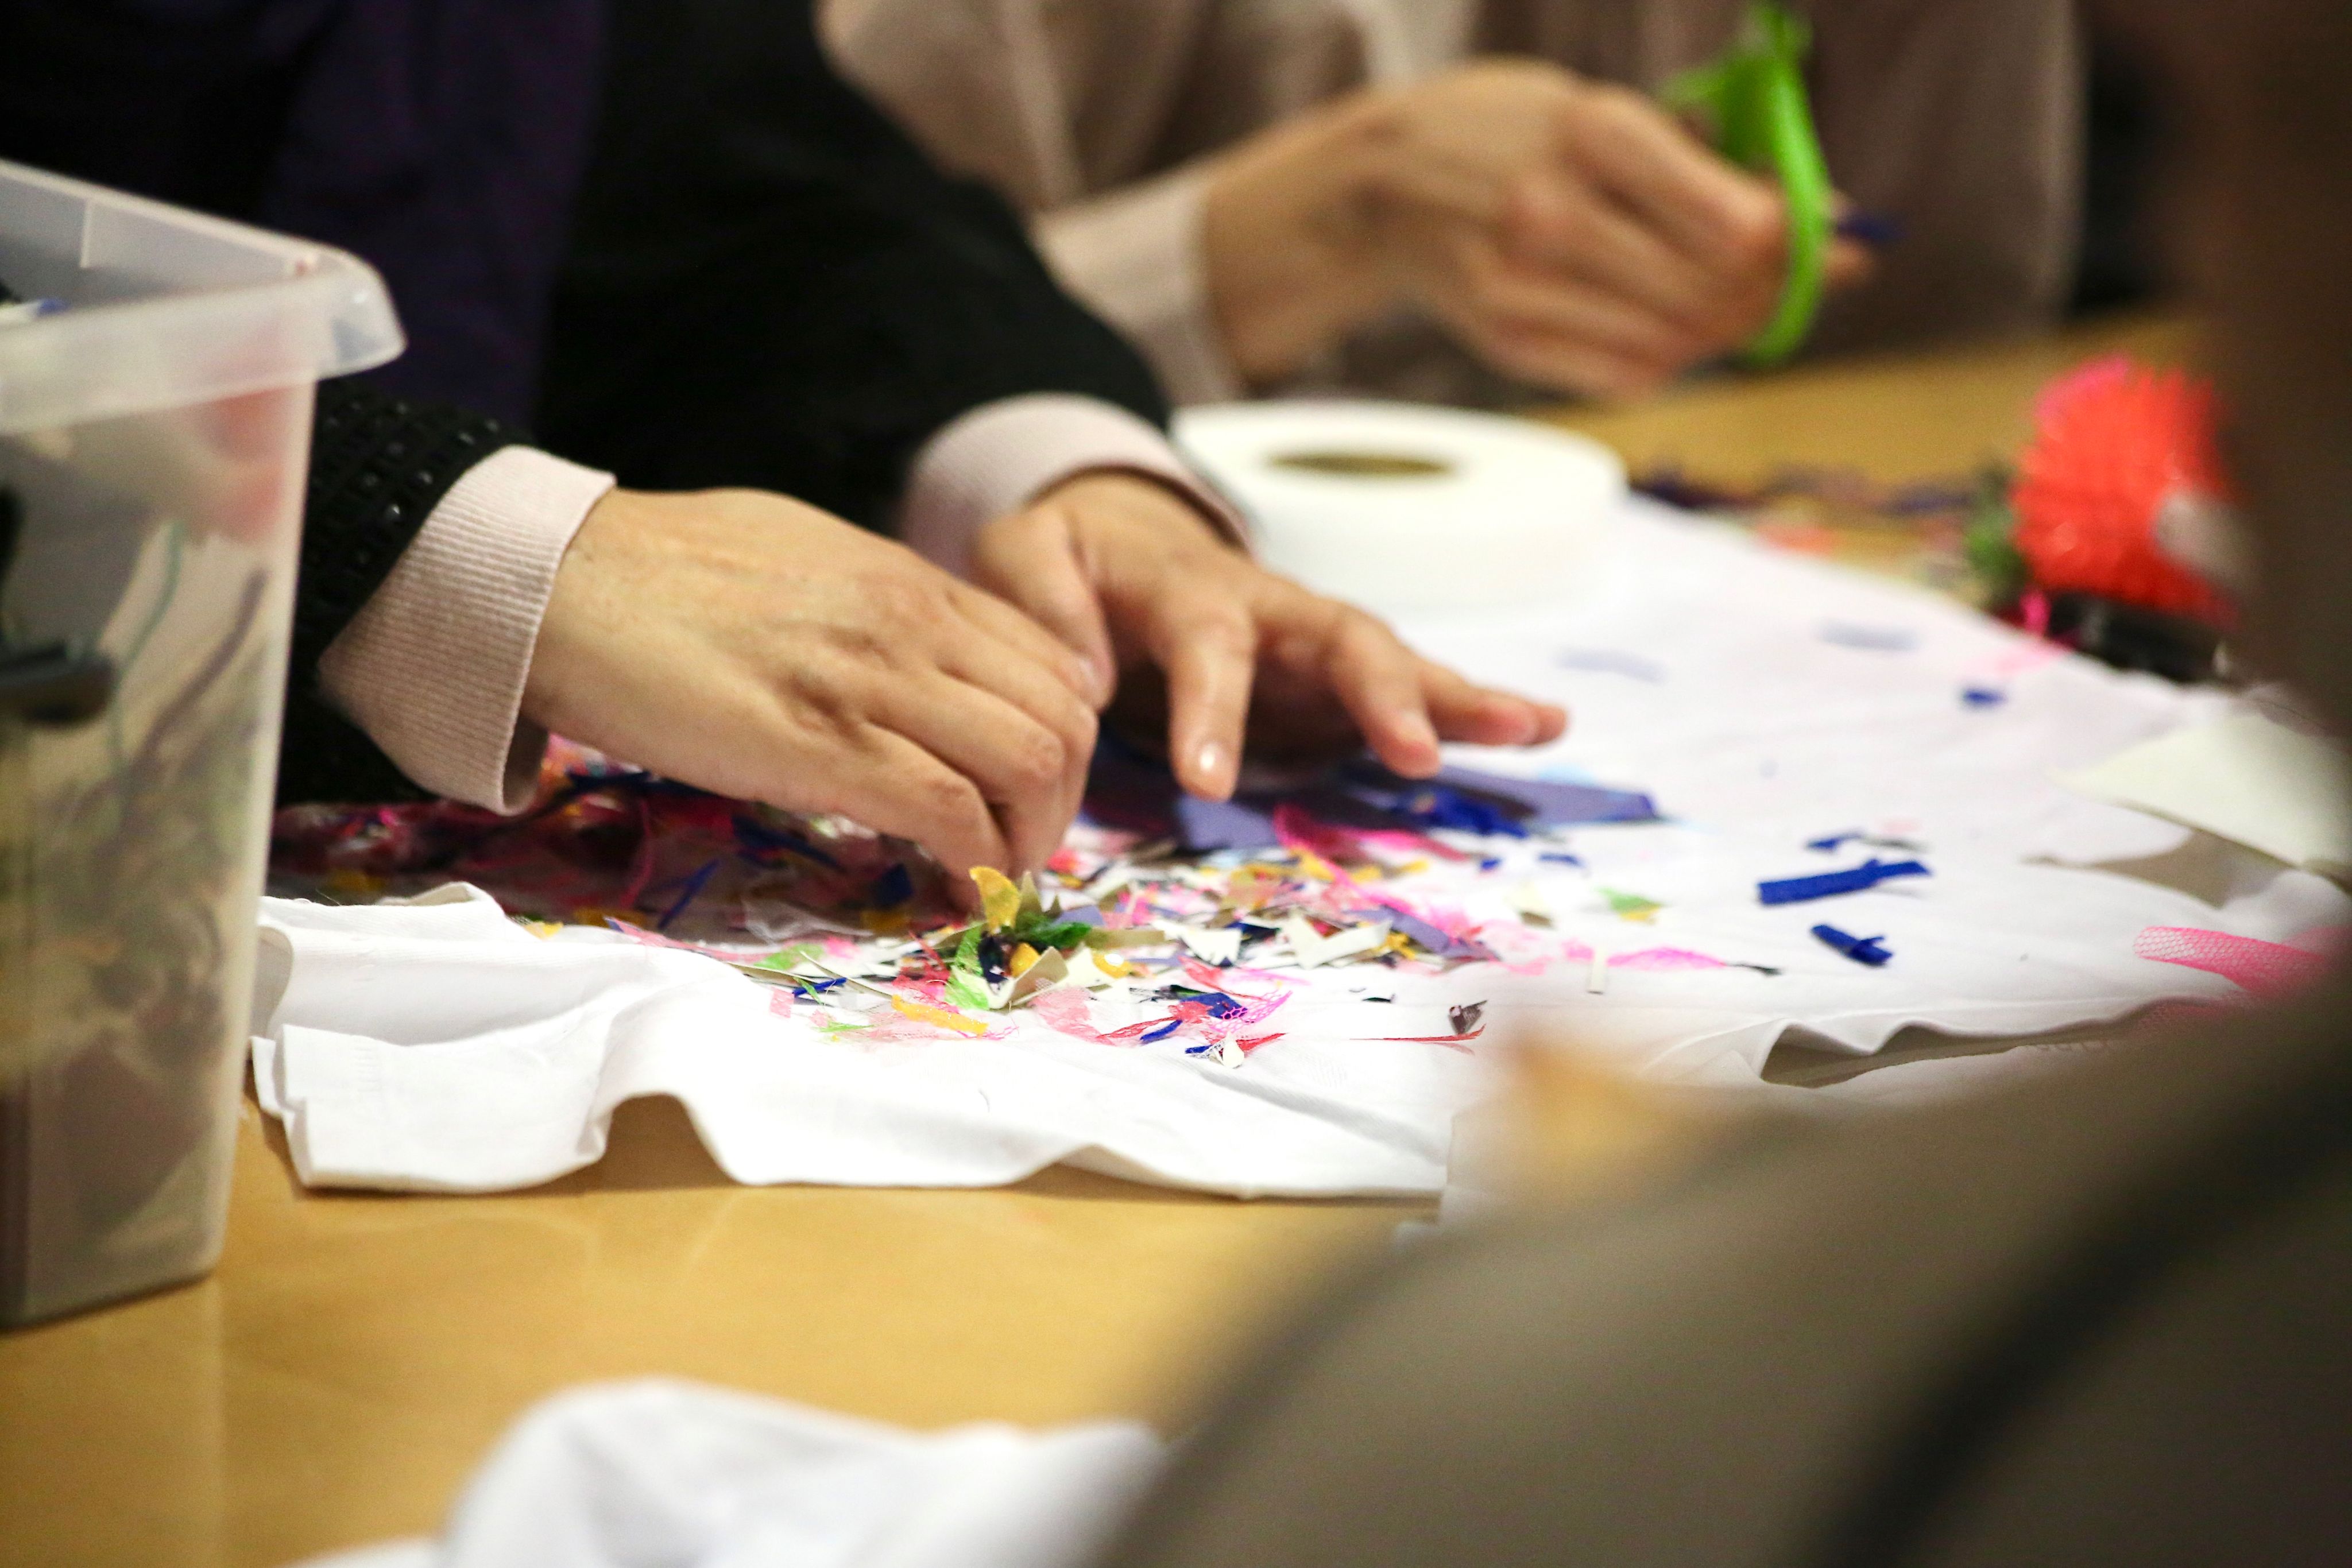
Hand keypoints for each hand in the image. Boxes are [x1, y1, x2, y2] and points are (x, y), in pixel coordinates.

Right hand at [522, 487, 1100, 880]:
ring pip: (1029, 766)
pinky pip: (950, 810)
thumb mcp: (806, 562)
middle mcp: (913, 623)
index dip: (1063, 747)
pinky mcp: (821, 745)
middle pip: (1065, 722)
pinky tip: (942, 884)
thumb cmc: (662, 574)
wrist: (559, 578)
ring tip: (984, 876)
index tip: (1026, 798)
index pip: (1054, 665)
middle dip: (1060, 807)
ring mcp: (873, 681)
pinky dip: (969, 862)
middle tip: (1016, 853)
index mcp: (911, 582)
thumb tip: (916, 660)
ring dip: (1025, 842)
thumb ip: (880, 609)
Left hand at [970, 473, 1566, 799]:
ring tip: (1535, 726)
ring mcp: (1315, 642)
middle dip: (1383, 693)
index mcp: (1190, 589)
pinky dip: (1474, 705)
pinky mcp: (1337, 680)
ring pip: (1395, 659)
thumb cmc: (1072, 559)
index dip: (1211, 709)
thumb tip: (1075, 670)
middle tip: (1416, 757)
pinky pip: (1412, 690)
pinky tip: (1542, 728)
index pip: (1208, 646)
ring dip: (1460, 695)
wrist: (1121, 534)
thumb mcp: (1024, 555)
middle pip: (1341, 638)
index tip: (1206, 782)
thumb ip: (1039, 600)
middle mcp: (1273, 608)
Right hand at [1202, 60, 1872, 397]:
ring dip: (1723, 329)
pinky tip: (1663, 326)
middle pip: (1717, 289)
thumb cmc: (1512, 135)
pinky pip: (1628, 376)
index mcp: (1595, 131)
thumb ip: (1710, 162)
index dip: (1807, 246)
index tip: (1838, 249)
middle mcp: (1556, 212)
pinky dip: (1668, 359)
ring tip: (1723, 301)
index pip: (1738, 224)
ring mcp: (1526, 284)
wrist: (1379, 188)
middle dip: (1772, 293)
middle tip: (1786, 283)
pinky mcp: (1507, 339)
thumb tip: (1831, 221)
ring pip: (1680, 341)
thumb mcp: (1604, 112)